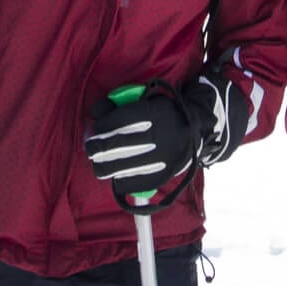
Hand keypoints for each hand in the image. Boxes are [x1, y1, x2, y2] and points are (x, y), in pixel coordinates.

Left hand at [86, 86, 200, 196]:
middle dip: (94, 147)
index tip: (98, 128)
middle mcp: (155, 138)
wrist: (194, 132)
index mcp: (151, 114)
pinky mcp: (157, 178)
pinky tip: (119, 173)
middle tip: (92, 147)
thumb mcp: (145, 101)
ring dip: (101, 165)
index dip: (100, 125)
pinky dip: (117, 180)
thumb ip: (119, 106)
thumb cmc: (163, 114)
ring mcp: (156, 161)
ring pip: (113, 168)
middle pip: (109, 146)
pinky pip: (125, 184)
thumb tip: (95, 113)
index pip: (113, 122)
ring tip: (101, 162)